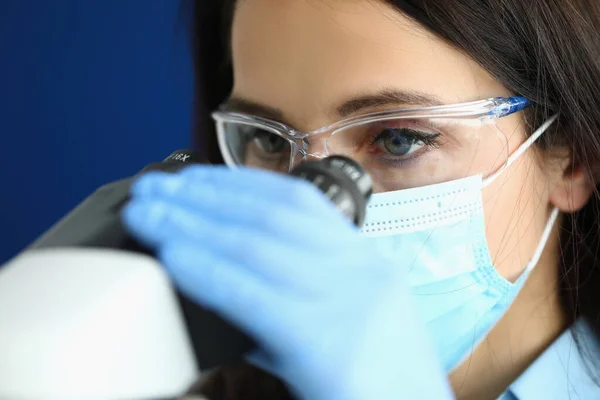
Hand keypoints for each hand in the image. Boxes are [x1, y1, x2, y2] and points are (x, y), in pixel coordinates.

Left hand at [122, 166, 452, 399]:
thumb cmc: (381, 384)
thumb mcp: (353, 321)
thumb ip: (304, 295)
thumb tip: (238, 279)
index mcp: (365, 263)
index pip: (298, 202)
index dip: (239, 184)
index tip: (195, 178)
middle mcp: (358, 272)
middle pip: (270, 215)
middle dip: (204, 196)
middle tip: (154, 187)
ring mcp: (345, 303)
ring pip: (256, 246)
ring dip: (191, 225)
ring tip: (146, 213)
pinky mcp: (324, 345)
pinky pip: (253, 296)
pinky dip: (207, 271)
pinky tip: (172, 255)